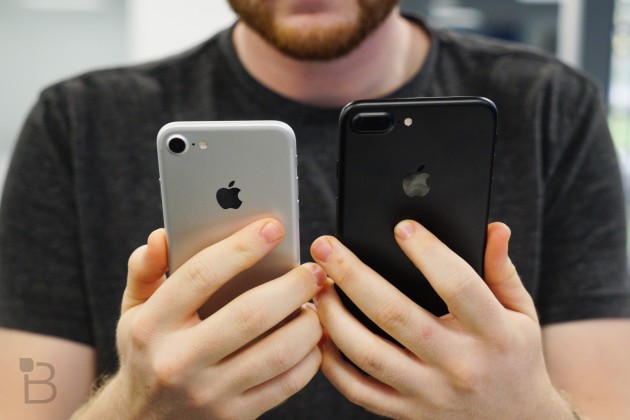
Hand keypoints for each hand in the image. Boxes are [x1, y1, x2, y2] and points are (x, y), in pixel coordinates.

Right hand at [82, 219, 324, 418]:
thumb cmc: (147, 352)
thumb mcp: (133, 309)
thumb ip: (145, 270)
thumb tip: (160, 237)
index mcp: (152, 325)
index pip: (201, 275)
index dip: (242, 246)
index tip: (274, 228)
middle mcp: (178, 361)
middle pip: (251, 314)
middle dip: (293, 286)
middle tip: (312, 271)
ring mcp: (209, 393)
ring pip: (277, 352)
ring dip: (309, 323)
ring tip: (315, 303)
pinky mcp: (235, 415)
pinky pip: (286, 384)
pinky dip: (310, 357)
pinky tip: (312, 338)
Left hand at [311, 221, 573, 418]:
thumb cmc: (515, 358)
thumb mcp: (521, 313)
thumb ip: (502, 270)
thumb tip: (494, 227)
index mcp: (494, 334)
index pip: (458, 286)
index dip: (429, 253)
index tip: (402, 227)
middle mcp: (460, 365)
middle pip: (396, 315)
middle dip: (354, 275)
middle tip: (326, 247)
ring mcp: (430, 394)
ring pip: (368, 354)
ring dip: (335, 317)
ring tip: (318, 287)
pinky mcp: (407, 413)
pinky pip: (359, 390)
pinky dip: (333, 362)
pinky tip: (321, 333)